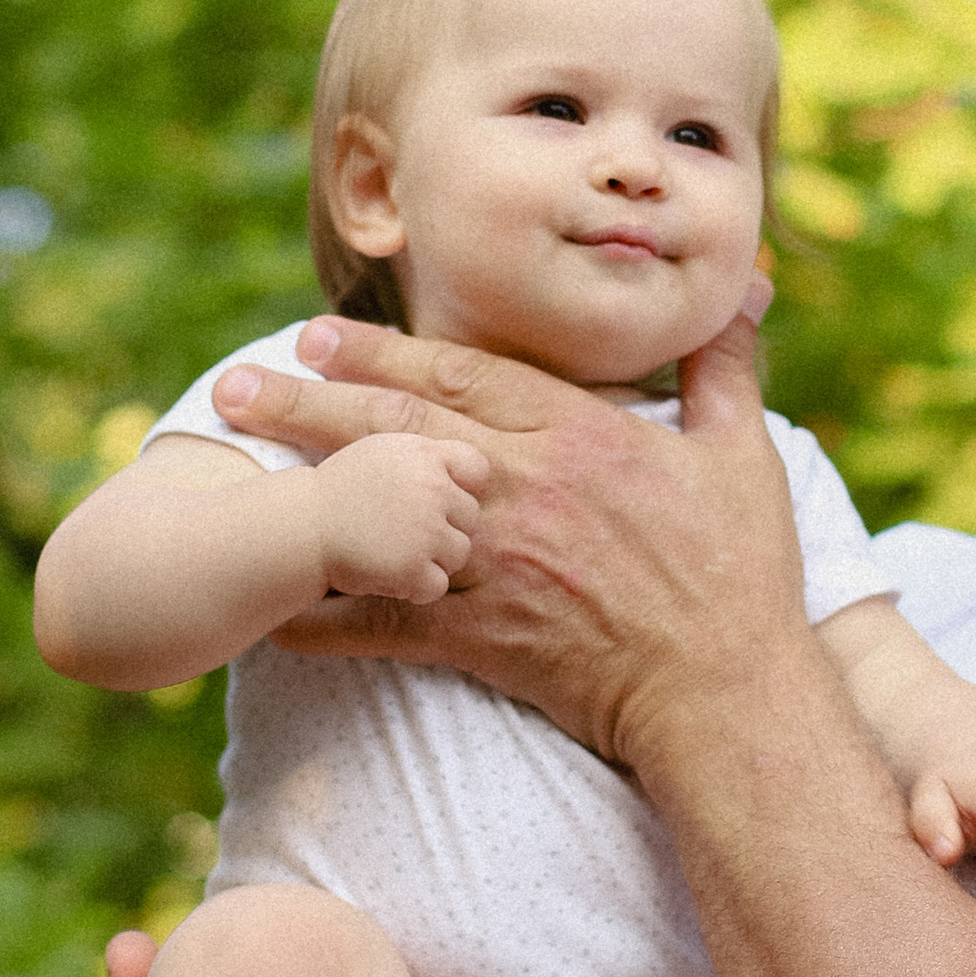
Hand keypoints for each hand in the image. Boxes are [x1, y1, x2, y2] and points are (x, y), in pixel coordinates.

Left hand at [221, 302, 808, 772]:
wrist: (725, 690)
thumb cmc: (741, 573)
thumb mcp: (743, 453)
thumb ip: (724, 365)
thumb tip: (745, 286)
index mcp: (579, 435)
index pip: (463, 375)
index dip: (383, 353)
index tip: (318, 334)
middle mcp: (523, 489)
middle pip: (397, 431)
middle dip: (310, 401)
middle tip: (238, 381)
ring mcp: (495, 564)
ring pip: (379, 511)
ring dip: (300, 485)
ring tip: (230, 463)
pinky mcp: (481, 636)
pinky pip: (384, 621)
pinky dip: (323, 615)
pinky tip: (268, 607)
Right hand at [310, 432, 489, 604]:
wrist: (302, 525)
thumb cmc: (339, 491)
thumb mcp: (384, 453)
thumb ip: (426, 459)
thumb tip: (462, 475)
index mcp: (425, 455)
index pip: (477, 468)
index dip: (464, 487)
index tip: (442, 500)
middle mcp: (432, 489)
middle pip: (470, 516)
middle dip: (446, 527)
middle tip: (407, 533)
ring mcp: (426, 530)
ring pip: (459, 553)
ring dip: (434, 559)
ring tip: (396, 552)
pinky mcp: (414, 567)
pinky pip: (437, 585)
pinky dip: (416, 587)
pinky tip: (390, 574)